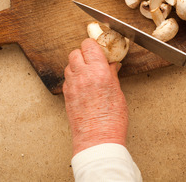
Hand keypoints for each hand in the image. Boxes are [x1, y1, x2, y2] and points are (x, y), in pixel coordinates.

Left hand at [63, 38, 127, 155]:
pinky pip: (67, 78)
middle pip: (75, 52)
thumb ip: (112, 75)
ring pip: (69, 64)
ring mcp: (72, 85)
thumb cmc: (111, 120)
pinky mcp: (66, 95)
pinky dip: (73, 77)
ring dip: (77, 64)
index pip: (89, 46)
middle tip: (94, 60)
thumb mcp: (118, 93)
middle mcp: (82, 75)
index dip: (93, 45)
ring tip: (88, 72)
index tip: (99, 49)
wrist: (97, 139)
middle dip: (84, 53)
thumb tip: (112, 66)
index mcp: (98, 72)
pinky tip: (83, 84)